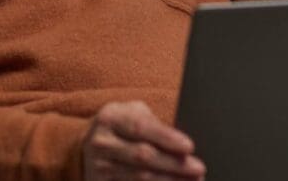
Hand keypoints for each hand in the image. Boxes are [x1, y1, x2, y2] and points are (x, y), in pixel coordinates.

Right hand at [82, 101, 205, 180]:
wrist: (89, 145)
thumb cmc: (122, 127)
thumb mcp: (133, 114)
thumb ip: (154, 124)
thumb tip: (184, 145)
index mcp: (111, 118)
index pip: (140, 127)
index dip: (166, 138)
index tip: (189, 147)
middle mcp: (102, 143)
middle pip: (142, 156)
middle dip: (173, 164)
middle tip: (198, 169)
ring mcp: (99, 168)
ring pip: (138, 178)